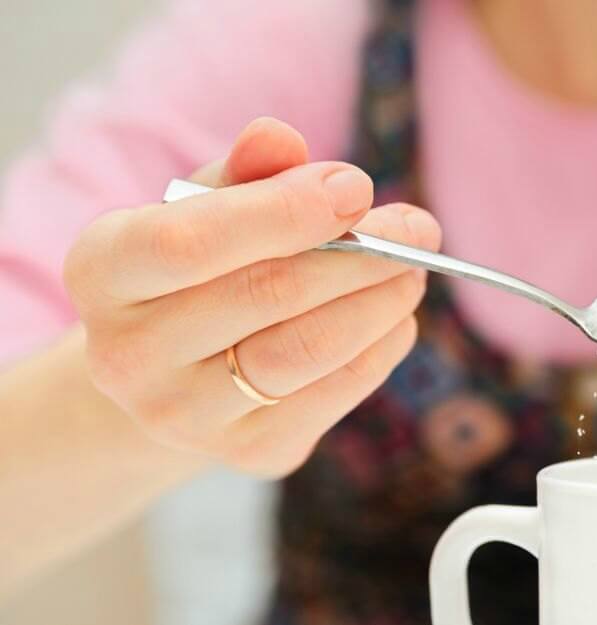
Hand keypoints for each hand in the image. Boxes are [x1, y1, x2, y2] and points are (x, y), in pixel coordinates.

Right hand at [63, 117, 440, 476]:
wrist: (174, 369)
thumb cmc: (195, 270)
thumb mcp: (202, 208)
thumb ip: (241, 172)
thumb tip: (280, 138)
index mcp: (103, 271)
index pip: (191, 239)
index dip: (283, 211)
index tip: (357, 187)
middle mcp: (128, 356)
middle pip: (267, 295)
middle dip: (361, 254)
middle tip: (419, 228)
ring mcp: (186, 417)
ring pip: (307, 351)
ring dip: (379, 303)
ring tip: (413, 271)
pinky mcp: (250, 451)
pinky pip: (334, 394)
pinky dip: (380, 348)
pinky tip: (395, 317)